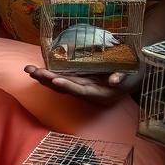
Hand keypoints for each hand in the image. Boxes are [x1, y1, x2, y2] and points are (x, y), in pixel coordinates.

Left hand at [24, 64, 140, 105]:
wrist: (135, 74)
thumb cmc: (135, 74)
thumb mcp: (133, 77)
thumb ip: (123, 79)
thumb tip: (114, 80)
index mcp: (100, 94)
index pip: (81, 91)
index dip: (68, 86)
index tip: (56, 80)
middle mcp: (88, 92)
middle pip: (66, 87)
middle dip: (48, 80)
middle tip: (33, 72)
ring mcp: (82, 85)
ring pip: (60, 83)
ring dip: (44, 77)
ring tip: (29, 70)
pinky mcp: (80, 78)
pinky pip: (62, 77)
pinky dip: (50, 73)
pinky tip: (37, 70)